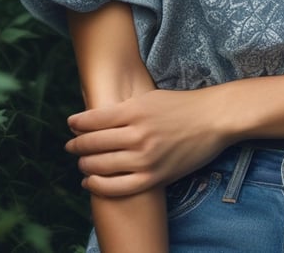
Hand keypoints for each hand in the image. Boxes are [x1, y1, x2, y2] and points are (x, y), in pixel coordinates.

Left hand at [65, 86, 230, 196]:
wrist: (213, 120)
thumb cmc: (182, 106)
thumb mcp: (150, 97)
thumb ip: (125, 109)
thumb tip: (96, 117)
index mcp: (135, 110)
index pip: (94, 120)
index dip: (77, 124)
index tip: (70, 125)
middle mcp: (138, 135)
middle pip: (93, 144)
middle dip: (77, 146)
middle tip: (71, 146)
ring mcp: (146, 158)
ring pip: (102, 166)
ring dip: (85, 165)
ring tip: (82, 164)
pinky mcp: (155, 177)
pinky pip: (118, 187)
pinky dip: (99, 186)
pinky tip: (91, 182)